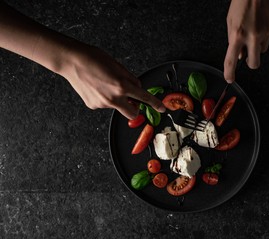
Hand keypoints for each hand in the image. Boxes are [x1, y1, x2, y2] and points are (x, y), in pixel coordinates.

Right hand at [0, 2, 164, 119]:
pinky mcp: (93, 105)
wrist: (71, 61)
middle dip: (135, 108)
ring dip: (117, 99)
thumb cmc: (94, 58)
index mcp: (122, 86)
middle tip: (131, 98)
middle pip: (132, 113)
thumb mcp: (118, 66)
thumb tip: (137, 87)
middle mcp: (113, 98)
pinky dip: (105, 98)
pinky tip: (97, 87)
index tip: (161, 108)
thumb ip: (130, 79)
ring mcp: (102, 104)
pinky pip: (105, 104)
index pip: (144, 98)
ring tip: (105, 84)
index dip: (155, 104)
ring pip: (117, 106)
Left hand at [224, 0, 268, 82]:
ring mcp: (266, 32)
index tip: (230, 78)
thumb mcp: (231, 20)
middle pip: (254, 63)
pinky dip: (268, 30)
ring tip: (256, 26)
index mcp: (237, 34)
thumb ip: (233, 39)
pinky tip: (265, 19)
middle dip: (251, 62)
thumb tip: (240, 55)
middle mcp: (252, 36)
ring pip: (263, 49)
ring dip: (259, 44)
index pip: (231, 59)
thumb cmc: (243, 1)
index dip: (230, 72)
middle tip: (249, 57)